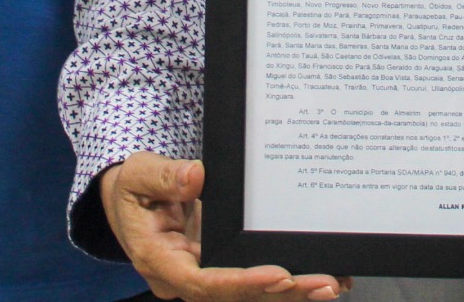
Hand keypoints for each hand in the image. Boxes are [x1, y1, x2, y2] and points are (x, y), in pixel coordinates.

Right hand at [102, 153, 344, 301]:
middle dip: (281, 292)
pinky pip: (255, 281)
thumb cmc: (134, 187)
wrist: (131, 197)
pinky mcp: (221, 267)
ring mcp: (204, 275)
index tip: (278, 275)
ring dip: (292, 292)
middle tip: (324, 284)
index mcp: (160, 261)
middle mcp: (185, 278)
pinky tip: (321, 277)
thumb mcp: (138, 173)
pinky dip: (287, 281)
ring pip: (250, 295)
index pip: (203, 283)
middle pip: (236, 296)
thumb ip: (164, 176)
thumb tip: (196, 177)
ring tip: (332, 284)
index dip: (242, 283)